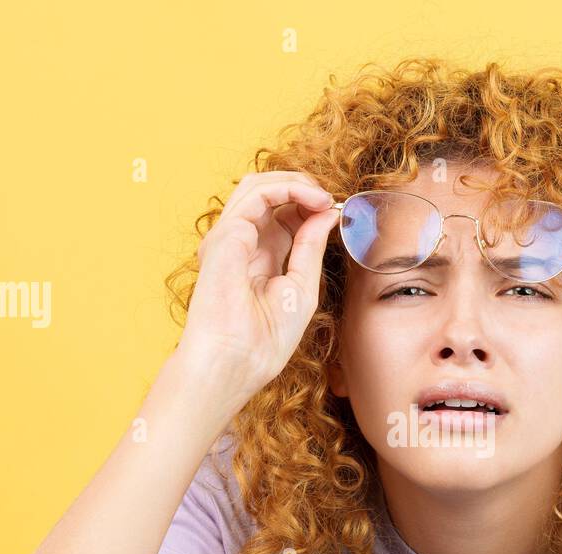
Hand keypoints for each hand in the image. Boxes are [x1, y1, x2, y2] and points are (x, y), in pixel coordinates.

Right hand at [176, 170, 340, 401]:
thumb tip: (327, 213)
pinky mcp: (226, 235)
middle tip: (330, 199)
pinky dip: (288, 189)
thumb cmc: (266, 338)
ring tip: (324, 198)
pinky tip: (313, 201)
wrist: (239, 361)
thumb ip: (311, 246)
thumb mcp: (302, 286)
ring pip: (258, 185)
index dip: (308, 206)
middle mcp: (240, 243)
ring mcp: (229, 237)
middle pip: (268, 194)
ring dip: (297, 184)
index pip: (281, 214)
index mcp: (258, 257)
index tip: (336, 212)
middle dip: (302, 188)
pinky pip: (256, 194)